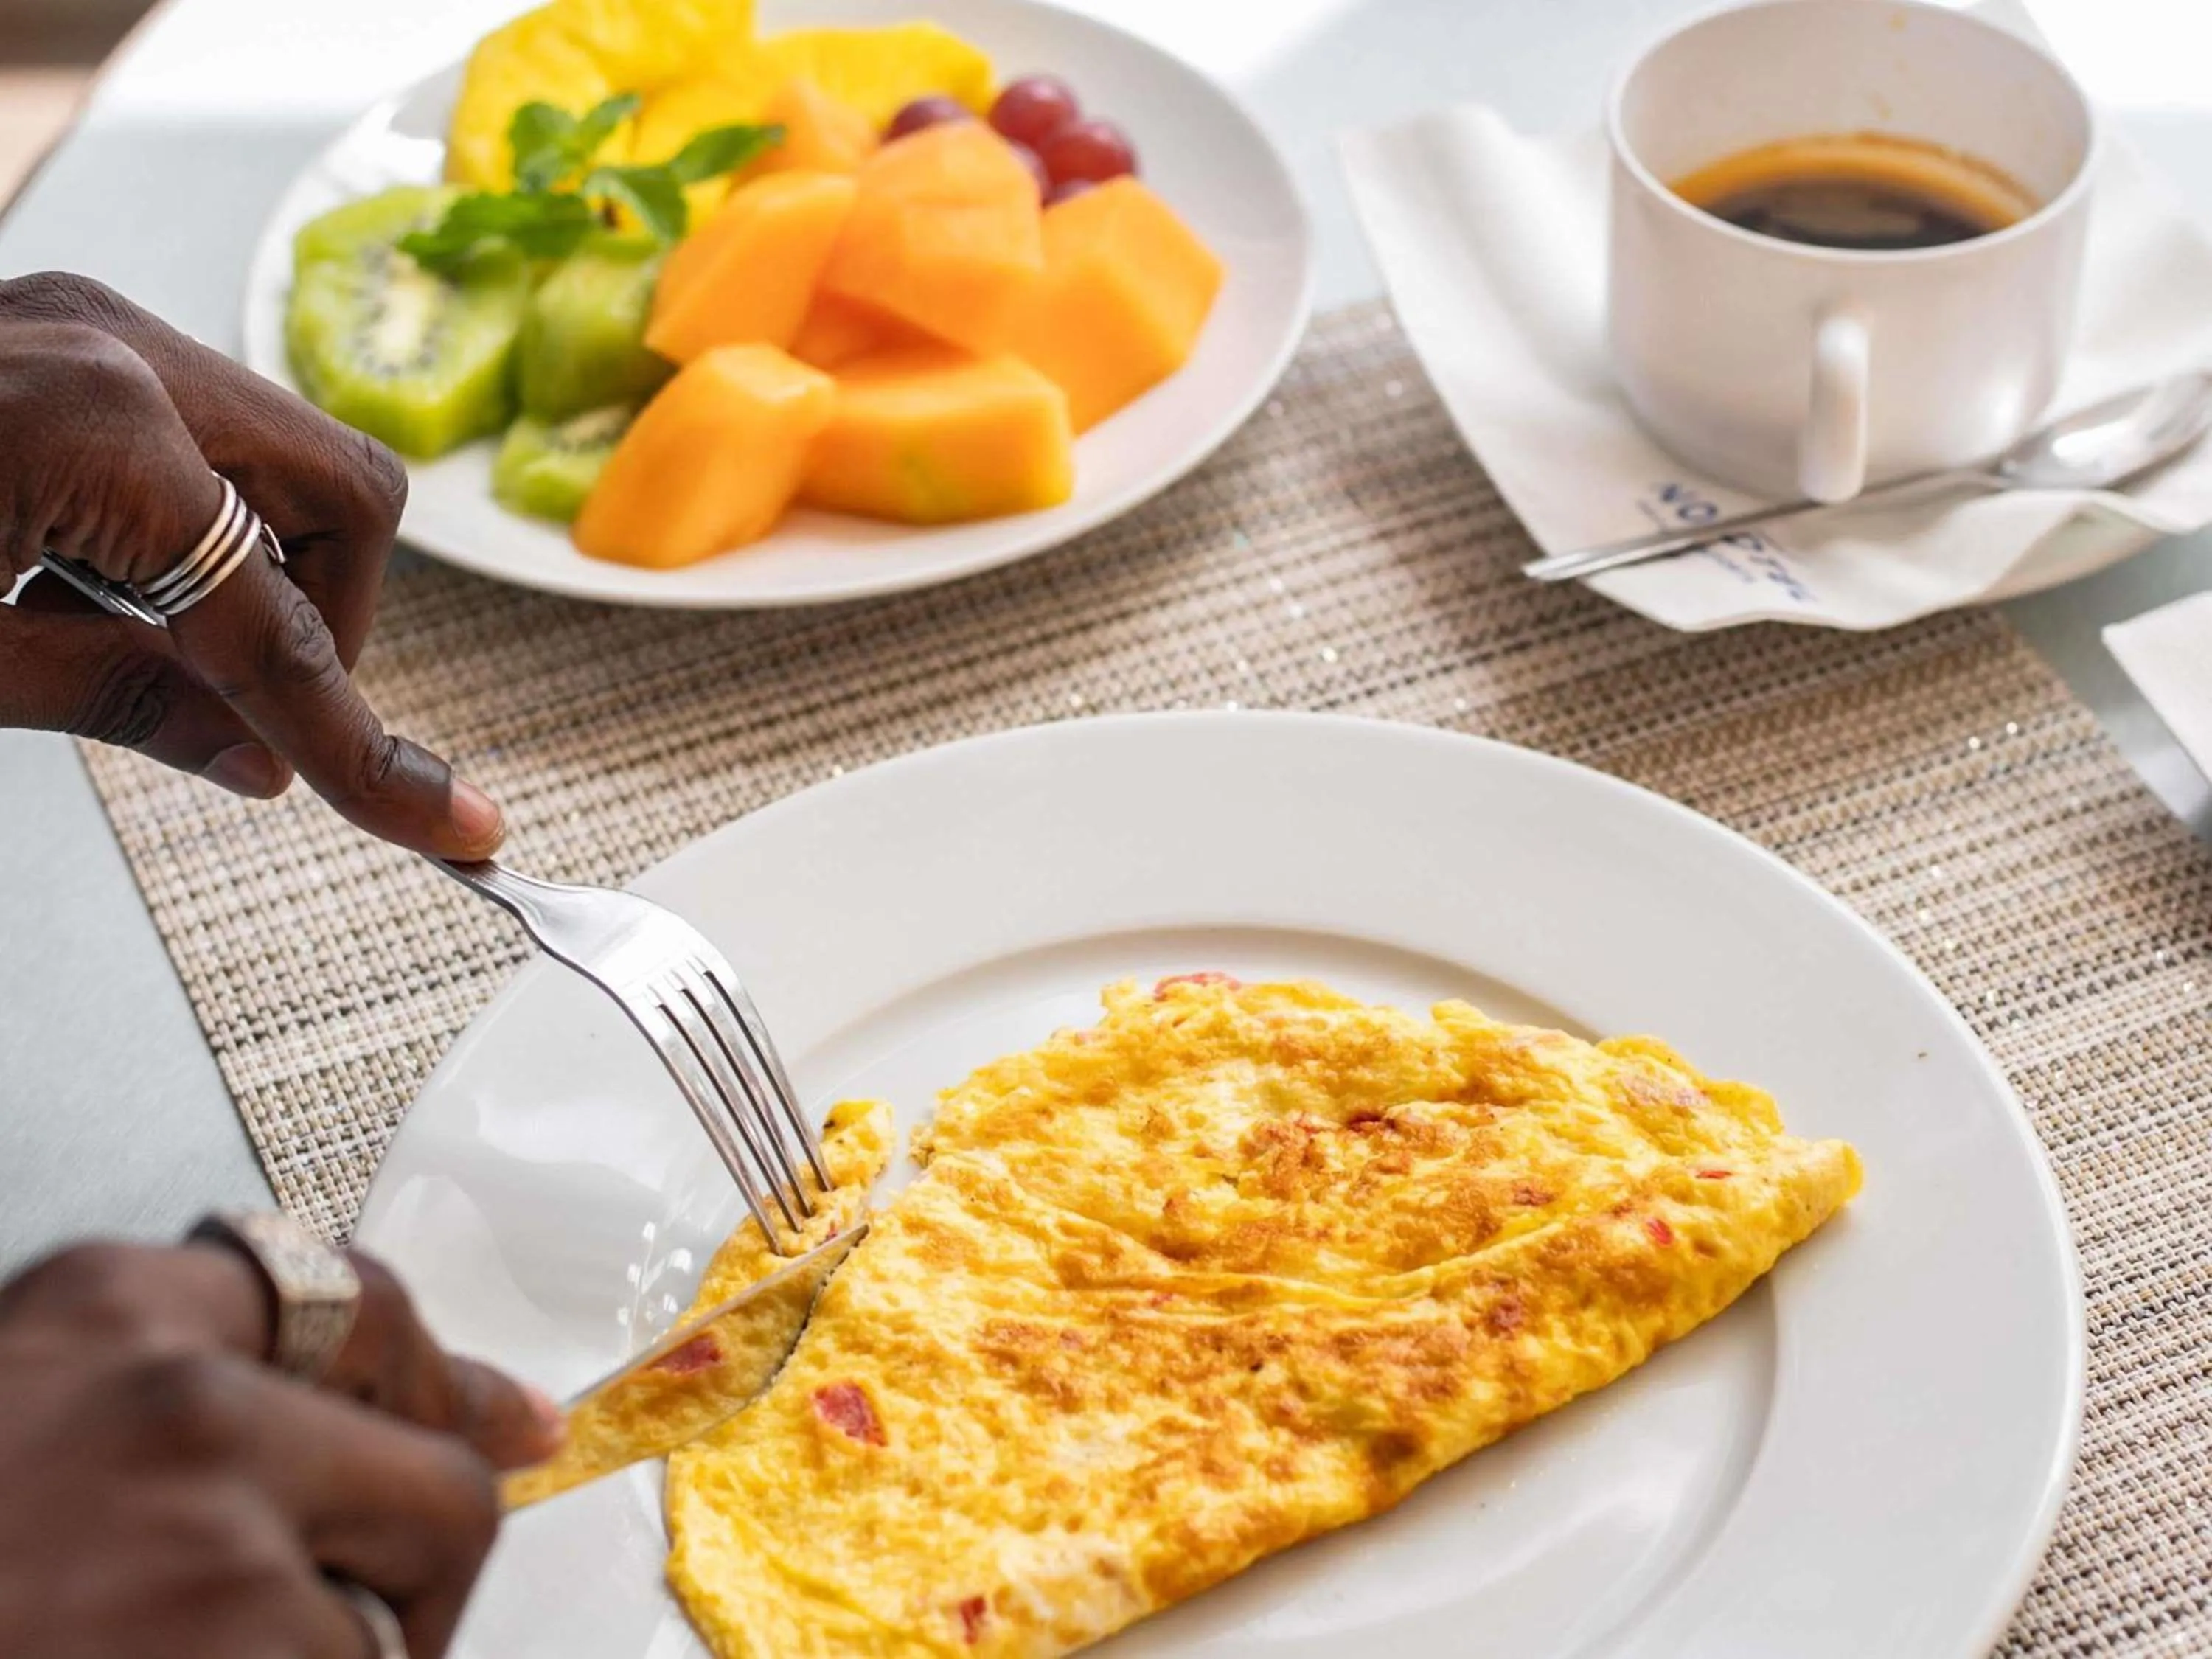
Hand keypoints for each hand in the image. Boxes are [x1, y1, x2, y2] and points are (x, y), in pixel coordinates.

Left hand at [0, 272, 501, 859]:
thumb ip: (115, 703)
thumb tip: (261, 765)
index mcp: (88, 426)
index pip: (278, 629)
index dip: (361, 747)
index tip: (447, 823)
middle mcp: (111, 349)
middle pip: (348, 495)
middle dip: (323, 618)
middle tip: (251, 699)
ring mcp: (89, 327)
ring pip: (285, 459)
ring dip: (251, 568)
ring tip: (121, 627)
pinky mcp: (68, 335)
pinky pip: (198, 432)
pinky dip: (185, 525)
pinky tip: (87, 572)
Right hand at [0, 1239, 562, 1657]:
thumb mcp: (25, 1422)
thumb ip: (194, 1399)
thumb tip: (477, 1419)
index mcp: (103, 1310)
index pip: (358, 1302)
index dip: (437, 1382)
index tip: (507, 1420)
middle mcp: (181, 1406)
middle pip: (437, 1486)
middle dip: (404, 1578)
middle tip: (312, 1626)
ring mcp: (213, 1557)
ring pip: (387, 1639)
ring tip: (147, 1657)